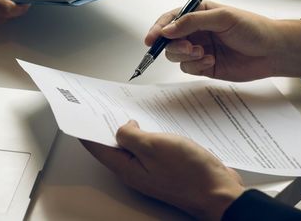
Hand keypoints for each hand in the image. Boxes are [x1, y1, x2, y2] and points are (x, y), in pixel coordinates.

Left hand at [83, 120, 243, 220]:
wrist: (220, 192)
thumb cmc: (190, 174)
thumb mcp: (153, 147)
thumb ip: (131, 136)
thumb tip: (123, 127)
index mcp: (128, 169)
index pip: (98, 148)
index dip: (87, 130)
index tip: (80, 114)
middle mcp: (137, 172)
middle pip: (115, 148)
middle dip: (108, 127)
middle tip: (102, 107)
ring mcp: (153, 171)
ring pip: (135, 147)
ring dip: (131, 130)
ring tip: (127, 112)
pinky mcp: (168, 168)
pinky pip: (153, 149)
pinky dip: (150, 135)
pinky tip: (155, 126)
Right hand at [145, 0, 300, 80]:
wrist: (274, 51)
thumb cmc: (253, 28)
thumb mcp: (223, 18)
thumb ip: (193, 21)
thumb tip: (167, 30)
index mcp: (198, 13)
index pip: (170, 19)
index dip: (158, 28)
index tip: (151, 39)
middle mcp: (196, 31)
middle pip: (169, 40)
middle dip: (174, 46)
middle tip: (189, 48)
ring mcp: (199, 48)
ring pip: (176, 55)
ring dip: (186, 56)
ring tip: (204, 55)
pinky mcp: (205, 66)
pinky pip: (188, 68)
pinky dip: (196, 66)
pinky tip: (211, 62)